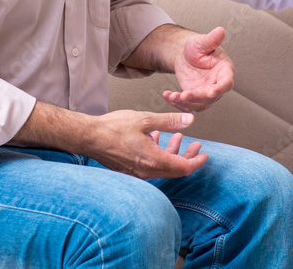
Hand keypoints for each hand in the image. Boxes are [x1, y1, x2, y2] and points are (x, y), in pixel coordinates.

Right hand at [87, 110, 206, 178]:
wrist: (88, 137)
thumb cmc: (113, 128)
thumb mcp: (145, 119)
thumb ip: (169, 121)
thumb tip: (189, 120)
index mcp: (153, 160)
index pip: (183, 168)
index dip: (196, 161)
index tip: (204, 154)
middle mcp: (146, 171)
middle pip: (175, 170)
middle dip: (187, 156)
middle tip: (195, 145)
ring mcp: (137, 173)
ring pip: (163, 167)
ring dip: (172, 152)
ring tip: (176, 137)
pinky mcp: (129, 170)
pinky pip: (150, 165)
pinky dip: (158, 154)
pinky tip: (155, 138)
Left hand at [167, 27, 234, 111]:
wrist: (185, 54)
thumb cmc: (198, 46)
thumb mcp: (202, 42)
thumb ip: (212, 39)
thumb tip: (220, 30)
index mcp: (225, 70)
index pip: (227, 82)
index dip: (220, 88)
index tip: (211, 92)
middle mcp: (218, 84)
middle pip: (212, 96)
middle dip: (197, 97)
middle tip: (184, 96)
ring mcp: (207, 92)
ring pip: (200, 104)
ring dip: (186, 103)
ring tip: (172, 96)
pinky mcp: (195, 97)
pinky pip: (188, 105)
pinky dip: (178, 103)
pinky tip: (168, 95)